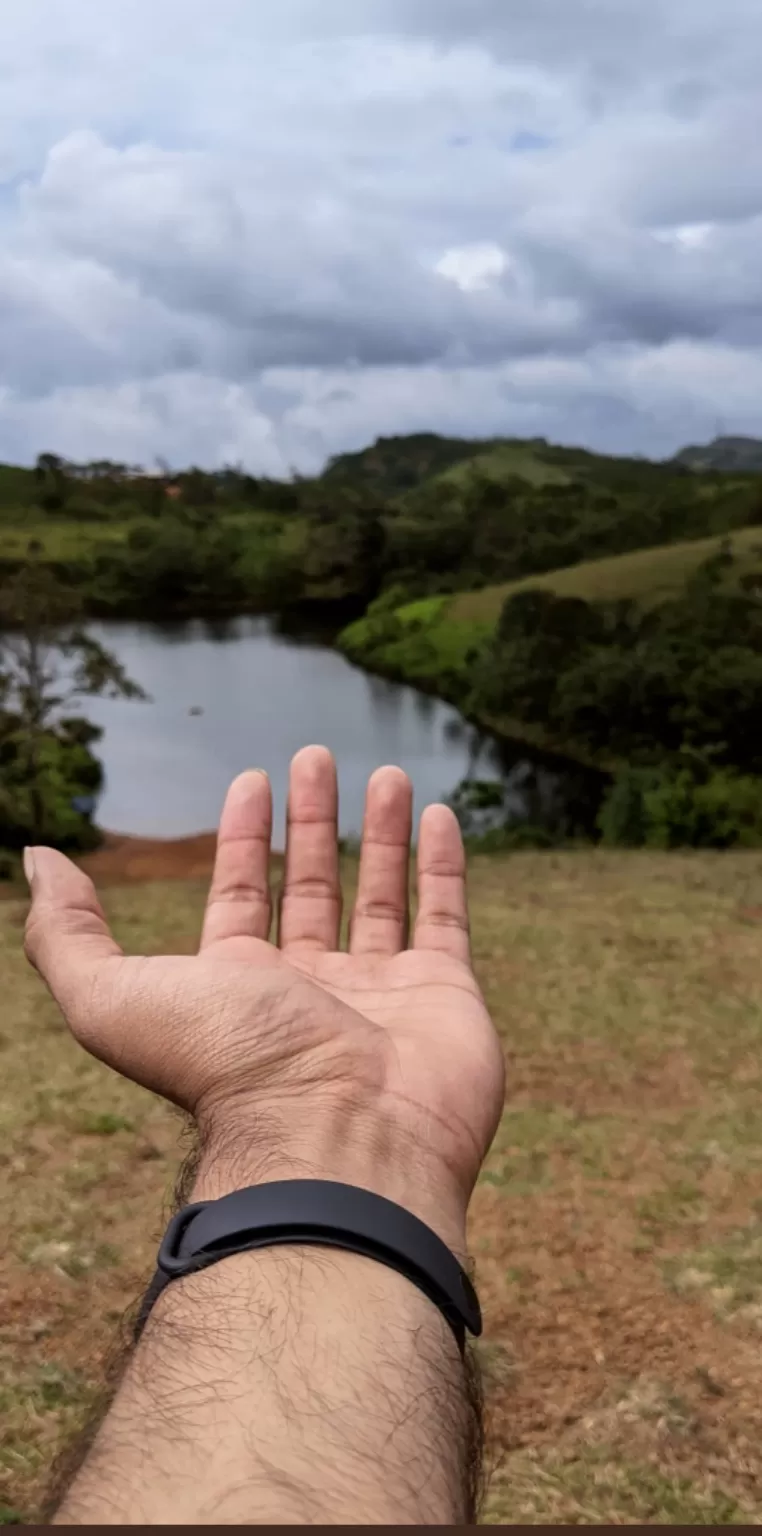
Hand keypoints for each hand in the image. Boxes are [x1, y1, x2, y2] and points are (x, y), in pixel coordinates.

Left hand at [24, 748, 504, 1253]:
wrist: (338, 1140)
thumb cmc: (226, 1068)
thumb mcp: (113, 996)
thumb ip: (67, 934)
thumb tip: (39, 860)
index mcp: (237, 989)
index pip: (239, 897)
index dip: (240, 838)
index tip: (252, 780)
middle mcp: (309, 991)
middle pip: (308, 888)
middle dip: (310, 821)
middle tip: (315, 758)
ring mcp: (381, 993)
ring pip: (380, 896)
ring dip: (378, 832)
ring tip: (382, 771)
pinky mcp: (445, 995)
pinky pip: (445, 917)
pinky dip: (442, 864)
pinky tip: (437, 813)